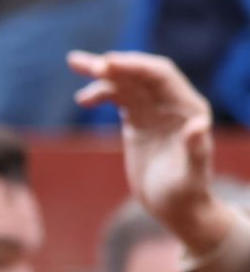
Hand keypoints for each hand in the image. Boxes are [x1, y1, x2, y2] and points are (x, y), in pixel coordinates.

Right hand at [68, 50, 234, 253]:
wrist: (176, 207)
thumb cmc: (186, 194)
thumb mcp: (191, 176)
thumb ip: (196, 150)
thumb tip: (198, 126)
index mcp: (189, 108)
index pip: (159, 76)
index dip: (133, 67)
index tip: (106, 65)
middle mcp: (172, 103)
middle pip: (140, 73)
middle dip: (113, 65)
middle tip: (82, 64)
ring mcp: (154, 111)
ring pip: (126, 82)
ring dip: (101, 72)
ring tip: (74, 63)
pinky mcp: (138, 121)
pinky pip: (118, 97)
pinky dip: (100, 92)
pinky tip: (83, 98)